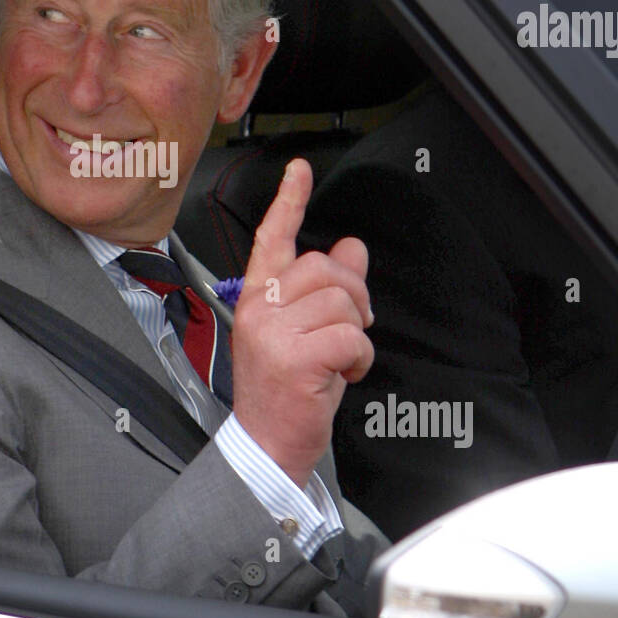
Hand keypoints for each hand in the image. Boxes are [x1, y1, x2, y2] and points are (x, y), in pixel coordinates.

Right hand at [231, 158, 373, 488]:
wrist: (266, 447)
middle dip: (355, 296)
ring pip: (342, 303)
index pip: (273, 238)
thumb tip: (353, 248)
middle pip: (325, 267)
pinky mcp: (294, 359)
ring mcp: (272, 333)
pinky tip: (344, 375)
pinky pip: (351, 337)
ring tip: (342, 360)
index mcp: (257, 297)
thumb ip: (327, 289)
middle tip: (354, 329)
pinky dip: (361, 358)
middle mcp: (258, 309)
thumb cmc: (285, 392)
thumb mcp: (305, 332)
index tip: (300, 170)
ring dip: (358, 334)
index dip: (289, 201)